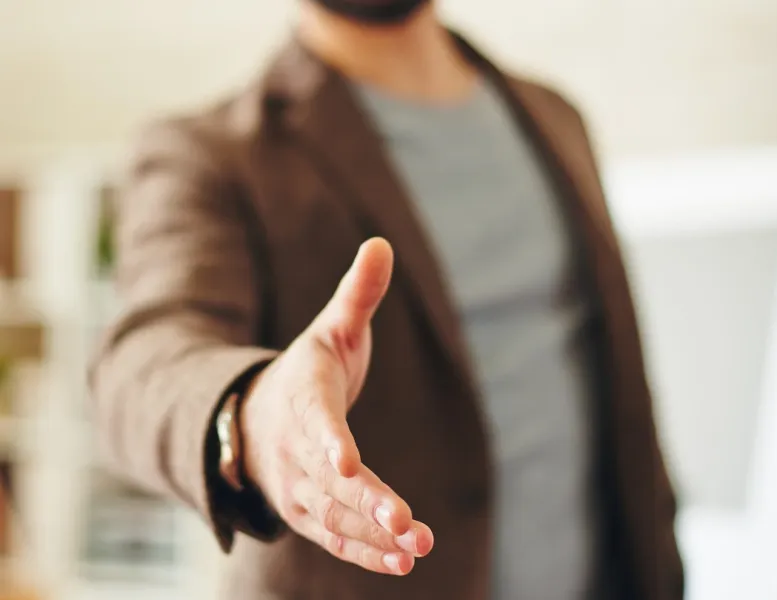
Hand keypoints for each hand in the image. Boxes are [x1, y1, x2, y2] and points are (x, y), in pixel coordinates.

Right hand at [240, 238, 433, 575]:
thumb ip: (357, 293)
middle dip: (366, 502)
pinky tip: (403, 561)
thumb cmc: (306, 371)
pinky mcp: (311, 512)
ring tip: (416, 546)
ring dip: (373, 534)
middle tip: (405, 522)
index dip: (331, 441)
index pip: (315, 420)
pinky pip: (336, 536)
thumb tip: (381, 242)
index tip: (347, 463)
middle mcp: (295, 448)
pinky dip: (365, 551)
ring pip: (335, 515)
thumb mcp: (330, 328)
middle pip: (329, 480)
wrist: (257, 419)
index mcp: (302, 397)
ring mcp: (299, 486)